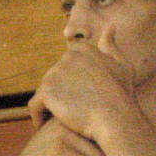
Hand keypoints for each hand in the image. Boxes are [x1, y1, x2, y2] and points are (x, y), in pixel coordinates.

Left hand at [27, 26, 137, 145]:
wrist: (115, 117)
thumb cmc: (121, 97)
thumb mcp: (122, 66)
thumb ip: (111, 47)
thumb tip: (110, 26)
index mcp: (84, 49)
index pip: (65, 67)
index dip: (68, 86)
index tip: (73, 102)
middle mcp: (68, 56)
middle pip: (52, 80)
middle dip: (56, 96)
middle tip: (61, 116)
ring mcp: (56, 72)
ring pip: (43, 93)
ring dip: (46, 108)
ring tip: (52, 124)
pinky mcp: (47, 90)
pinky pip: (34, 106)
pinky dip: (37, 118)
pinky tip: (43, 129)